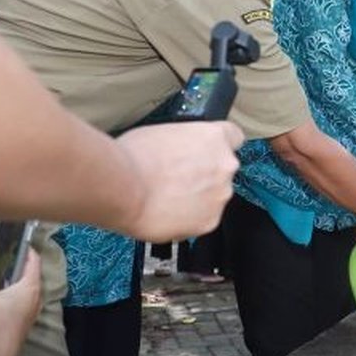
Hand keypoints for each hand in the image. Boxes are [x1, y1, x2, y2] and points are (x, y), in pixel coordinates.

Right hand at [0, 249, 41, 355]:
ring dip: (14, 284)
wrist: (0, 349)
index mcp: (30, 286)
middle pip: (31, 276)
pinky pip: (22, 302)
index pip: (34, 262)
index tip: (22, 245)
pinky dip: (12, 297)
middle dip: (19, 268)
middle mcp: (36, 296)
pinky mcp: (26, 320)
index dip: (28, 252)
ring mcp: (33, 310)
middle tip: (7, 263)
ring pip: (26, 291)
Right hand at [112, 122, 243, 240]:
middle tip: (175, 179)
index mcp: (215, 137)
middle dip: (204, 176)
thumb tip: (179, 152)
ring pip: (213, 197)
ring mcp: (220, 195)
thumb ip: (183, 144)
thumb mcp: (162, 134)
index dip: (218, 146)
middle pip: (222, 171)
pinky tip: (165, 214)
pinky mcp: (210, 221)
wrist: (121, 188)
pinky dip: (188, 220)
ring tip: (165, 199)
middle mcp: (225, 165)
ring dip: (197, 199)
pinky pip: (203, 220)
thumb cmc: (132, 157)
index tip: (207, 152)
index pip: (234, 137)